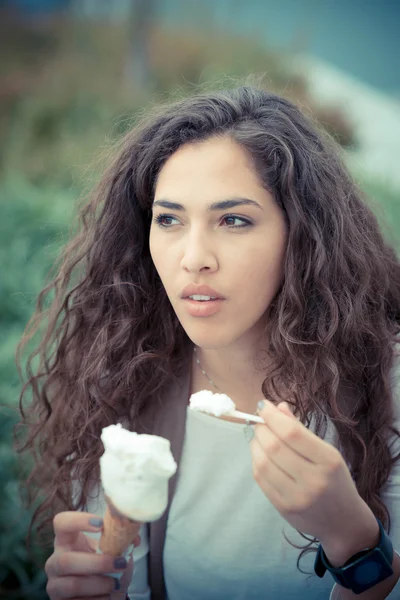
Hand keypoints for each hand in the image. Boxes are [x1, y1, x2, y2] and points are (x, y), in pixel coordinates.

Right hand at [45, 511, 139, 598]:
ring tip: (115, 583)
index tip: (101, 524)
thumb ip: (121, 539)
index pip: (61, 522)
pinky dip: (98, 599)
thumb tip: (133, 537)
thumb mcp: (112, 550)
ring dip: (100, 584)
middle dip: (97, 563)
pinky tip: (107, 596)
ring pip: (72, 585)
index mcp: (66, 541)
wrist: (105, 594)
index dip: (78, 521)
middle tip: (120, 563)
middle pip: (66, 561)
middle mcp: (55, 561)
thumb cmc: (106, 567)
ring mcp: (55, 585)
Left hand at [250, 400, 368, 548]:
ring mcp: (297, 497)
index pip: (291, 433)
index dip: (272, 416)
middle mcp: (313, 480)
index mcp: (328, 461)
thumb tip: (277, 407)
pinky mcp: (283, 508)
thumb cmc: (335, 480)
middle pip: (274, 447)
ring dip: (255, 444)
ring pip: (263, 463)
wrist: (343, 523)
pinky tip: (261, 455)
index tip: (263, 405)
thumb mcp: (327, 452)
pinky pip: (261, 479)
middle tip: (260, 422)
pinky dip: (256, 461)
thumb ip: (300, 430)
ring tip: (259, 438)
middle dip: (261, 429)